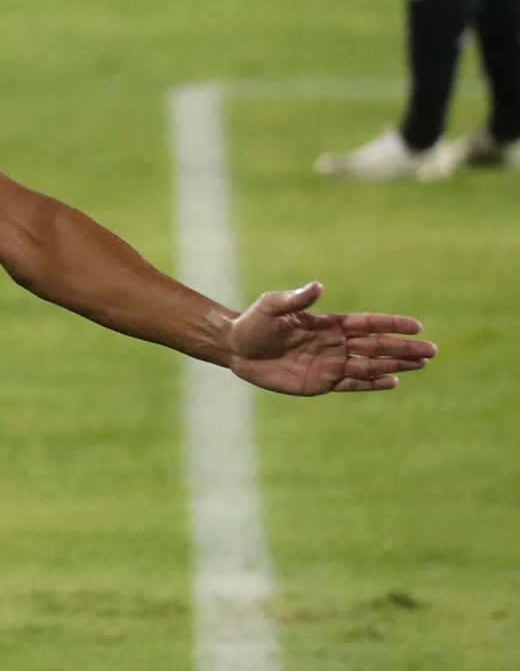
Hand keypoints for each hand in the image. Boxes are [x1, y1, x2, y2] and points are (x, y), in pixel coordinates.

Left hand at [229, 282, 434, 393]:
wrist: (237, 349)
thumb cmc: (254, 323)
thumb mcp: (272, 306)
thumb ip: (295, 299)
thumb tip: (317, 287)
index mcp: (329, 324)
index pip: (368, 324)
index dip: (392, 325)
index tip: (417, 326)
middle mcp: (335, 344)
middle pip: (377, 346)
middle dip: (403, 348)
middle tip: (432, 351)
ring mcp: (330, 363)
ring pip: (370, 365)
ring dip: (395, 365)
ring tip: (421, 364)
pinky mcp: (321, 382)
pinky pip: (352, 384)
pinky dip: (372, 383)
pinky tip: (393, 382)